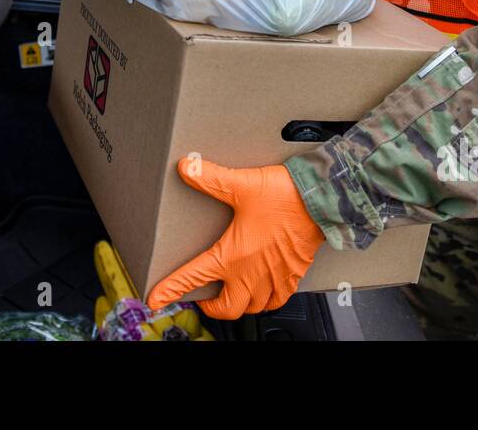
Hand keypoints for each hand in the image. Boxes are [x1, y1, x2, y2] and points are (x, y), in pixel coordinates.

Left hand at [145, 158, 324, 318]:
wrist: (321, 201)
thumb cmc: (285, 196)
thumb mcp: (241, 184)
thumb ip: (211, 178)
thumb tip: (189, 168)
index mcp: (233, 256)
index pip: (193, 277)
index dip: (171, 290)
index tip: (156, 299)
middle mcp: (252, 273)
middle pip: (227, 308)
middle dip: (211, 308)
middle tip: (203, 300)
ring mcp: (274, 277)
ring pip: (253, 308)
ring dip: (239, 305)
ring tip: (232, 296)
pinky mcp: (293, 275)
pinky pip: (279, 301)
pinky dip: (268, 302)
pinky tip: (265, 292)